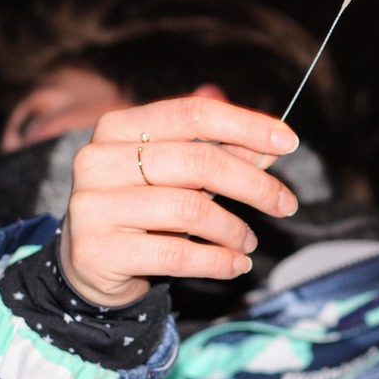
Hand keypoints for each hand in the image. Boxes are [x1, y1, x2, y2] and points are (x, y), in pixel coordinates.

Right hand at [58, 95, 299, 305]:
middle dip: (253, 184)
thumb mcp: (179, 175)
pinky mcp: (97, 251)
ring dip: (234, 229)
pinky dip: (218, 260)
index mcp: (118, 126)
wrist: (90, 265)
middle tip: (286, 204)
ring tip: (250, 242)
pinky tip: (236, 264)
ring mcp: (93, 206)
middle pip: (197, 161)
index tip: (289, 142)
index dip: (246, 125)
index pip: (193, 113)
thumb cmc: (144, 209)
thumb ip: (221, 153)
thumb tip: (274, 143)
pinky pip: (176, 253)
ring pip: (190, 210)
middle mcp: (98, 159)